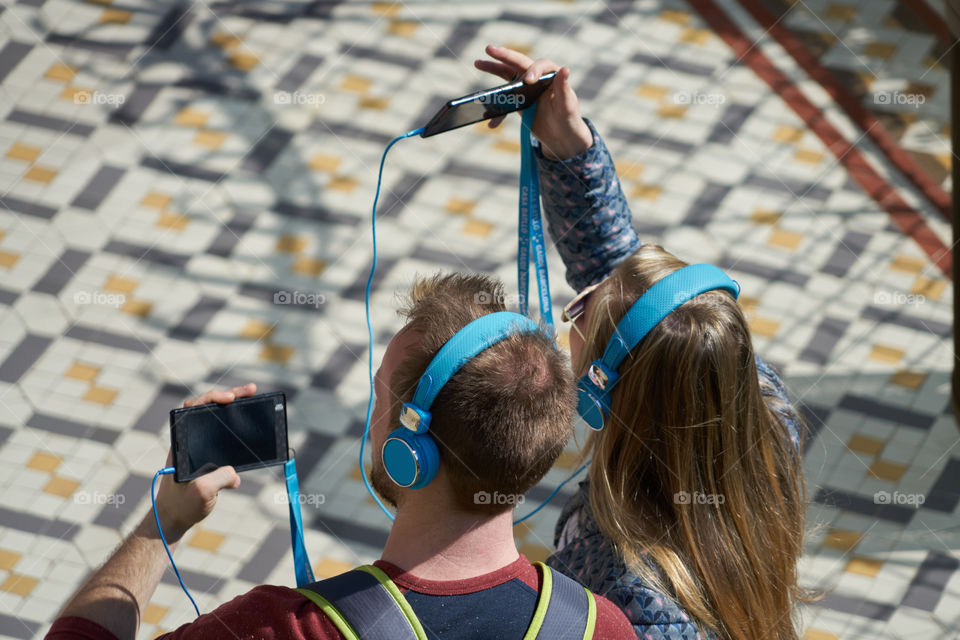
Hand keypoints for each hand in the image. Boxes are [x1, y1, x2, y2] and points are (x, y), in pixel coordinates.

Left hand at [152, 383, 256, 541]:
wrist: (173, 518)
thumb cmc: (182, 504)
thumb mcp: (203, 491)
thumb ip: (221, 477)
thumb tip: (235, 473)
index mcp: (183, 441)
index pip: (192, 408)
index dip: (211, 398)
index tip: (230, 399)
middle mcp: (189, 439)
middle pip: (208, 408)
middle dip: (230, 396)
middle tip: (251, 390)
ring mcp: (199, 447)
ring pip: (217, 420)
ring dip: (235, 408)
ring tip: (253, 399)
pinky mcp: (209, 458)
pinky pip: (224, 436)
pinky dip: (237, 427)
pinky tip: (251, 425)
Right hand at [474, 45, 592, 160]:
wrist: (561, 136)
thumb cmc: (568, 120)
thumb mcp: (567, 106)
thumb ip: (564, 89)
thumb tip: (565, 69)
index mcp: (551, 75)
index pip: (541, 65)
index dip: (533, 70)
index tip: (528, 80)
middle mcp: (537, 77)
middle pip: (519, 63)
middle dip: (504, 56)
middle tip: (489, 49)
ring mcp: (526, 88)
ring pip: (507, 75)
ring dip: (492, 69)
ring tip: (477, 62)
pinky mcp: (518, 100)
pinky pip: (504, 101)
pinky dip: (497, 112)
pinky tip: (491, 122)